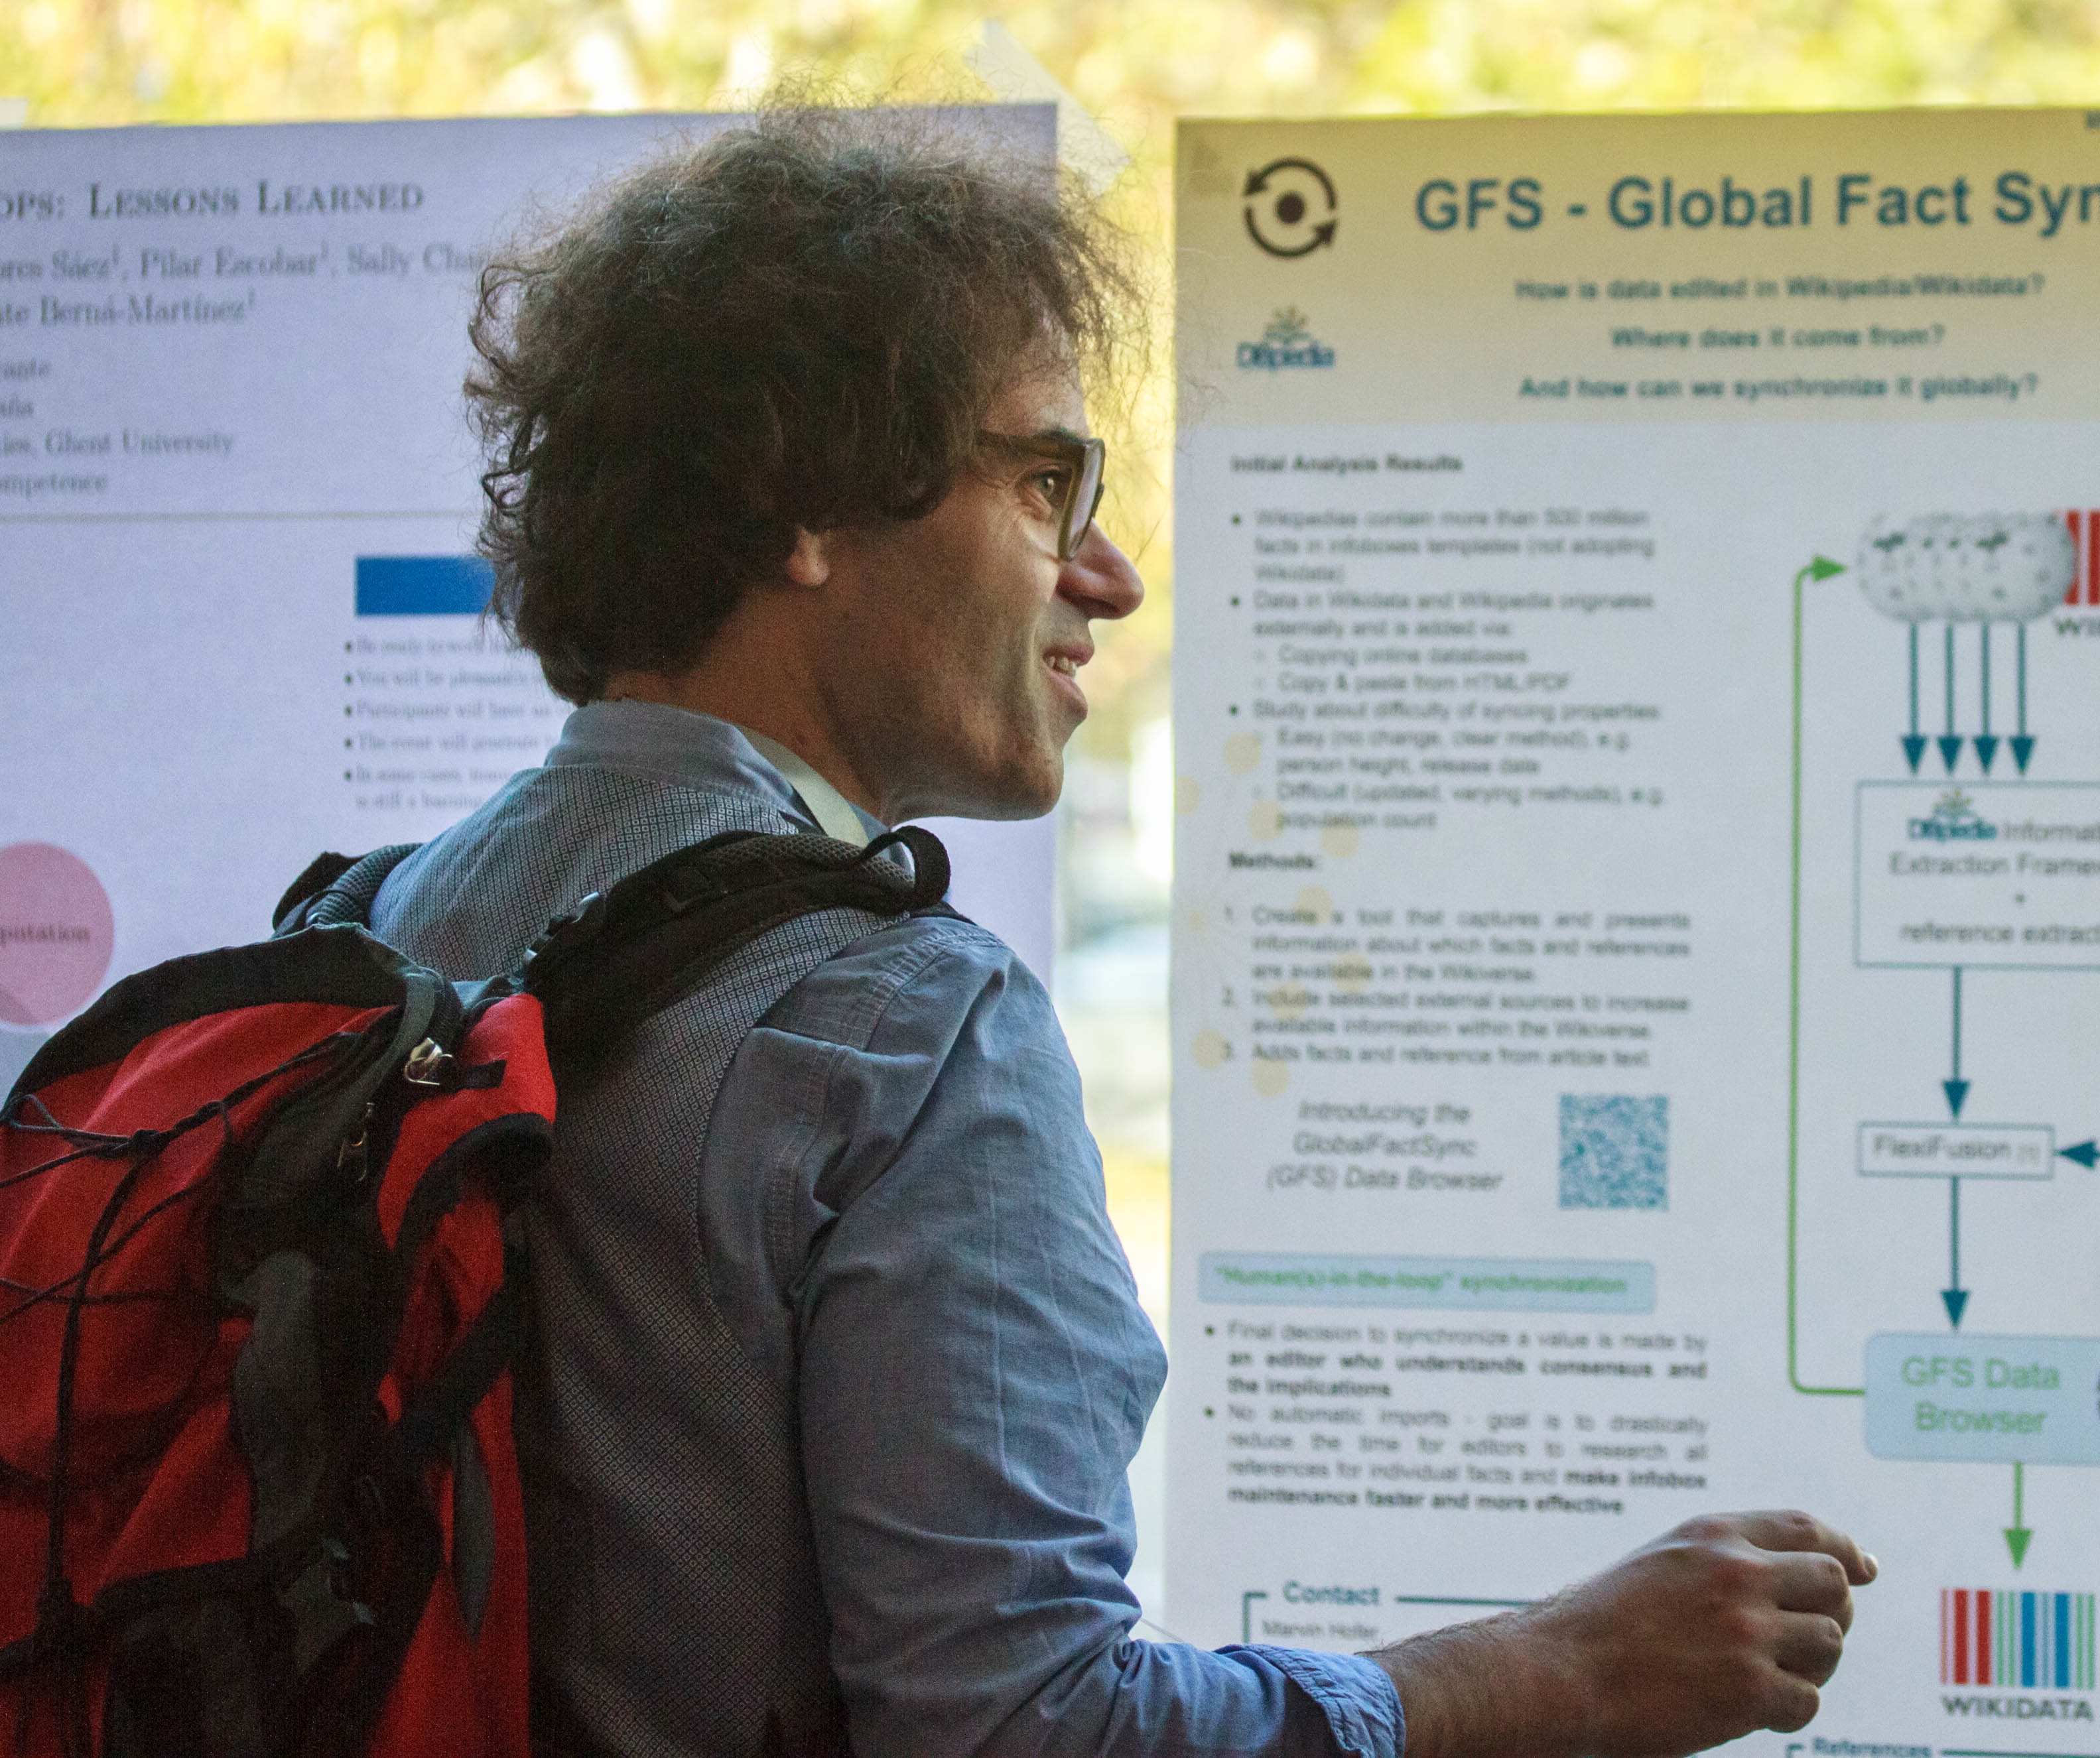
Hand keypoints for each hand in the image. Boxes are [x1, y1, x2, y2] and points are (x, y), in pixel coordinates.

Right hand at [1369, 1510, 1876, 1757]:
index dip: (1843, 1548)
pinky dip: (1787, 1710)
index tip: (1865, 1569)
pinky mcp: (1749, 1688)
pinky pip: (1807, 1700)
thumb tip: (1787, 1581)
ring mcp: (1746, 1630)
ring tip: (1770, 1678)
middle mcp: (1736, 1573)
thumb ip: (1718, 1564)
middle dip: (1836, 1612)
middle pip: (1833, 1584)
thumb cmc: (1597, 1626)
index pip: (1805, 1528)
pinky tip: (1750, 1711)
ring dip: (1812, 1666)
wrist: (1558, 1673)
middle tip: (1816, 1638)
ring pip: (1829, 1643)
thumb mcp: (1660, 1566)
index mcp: (1711, 1535)